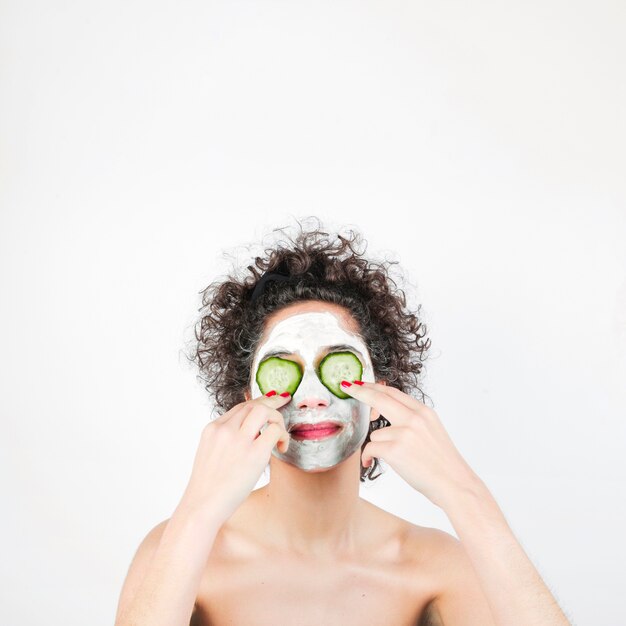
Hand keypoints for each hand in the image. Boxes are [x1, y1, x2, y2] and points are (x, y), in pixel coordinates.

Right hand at [176, 391, 290, 524]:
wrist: (201, 507)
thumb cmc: (208, 487)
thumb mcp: (209, 453)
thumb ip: (225, 439)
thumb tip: (250, 433)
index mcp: (212, 429)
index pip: (240, 407)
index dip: (258, 404)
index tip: (270, 404)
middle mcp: (224, 430)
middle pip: (253, 404)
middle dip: (271, 404)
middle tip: (282, 409)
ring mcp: (238, 440)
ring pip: (264, 411)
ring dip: (277, 418)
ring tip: (280, 435)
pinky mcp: (254, 453)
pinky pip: (274, 431)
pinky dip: (282, 435)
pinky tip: (282, 447)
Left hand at [340, 380, 481, 509]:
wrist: (455, 484)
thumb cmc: (443, 464)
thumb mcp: (432, 431)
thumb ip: (412, 420)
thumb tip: (388, 413)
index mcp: (424, 412)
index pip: (394, 393)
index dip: (375, 387)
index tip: (361, 383)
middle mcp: (414, 418)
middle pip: (380, 398)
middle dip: (360, 391)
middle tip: (348, 387)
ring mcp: (404, 432)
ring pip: (375, 433)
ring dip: (378, 447)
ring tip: (393, 460)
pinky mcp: (395, 449)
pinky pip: (370, 448)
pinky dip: (367, 457)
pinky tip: (370, 463)